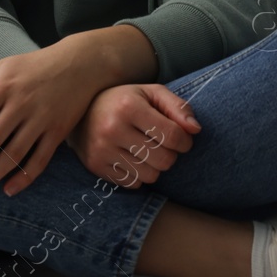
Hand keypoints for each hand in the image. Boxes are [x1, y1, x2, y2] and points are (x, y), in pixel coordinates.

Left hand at [0, 45, 102, 199]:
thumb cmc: (34, 65)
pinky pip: (39, 160)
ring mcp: (40, 121)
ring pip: (12, 155)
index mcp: (2, 89)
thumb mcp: (1, 66)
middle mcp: (19, 106)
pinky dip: (24, 177)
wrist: (80, 64)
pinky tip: (8, 190)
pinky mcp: (57, 133)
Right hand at [66, 83, 199, 187]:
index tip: (182, 138)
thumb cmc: (124, 101)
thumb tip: (196, 130)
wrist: (81, 110)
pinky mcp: (95, 166)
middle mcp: (113, 129)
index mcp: (129, 107)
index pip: (173, 135)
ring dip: (155, 166)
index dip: (185, 141)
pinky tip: (131, 158)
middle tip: (163, 145)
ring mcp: (102, 150)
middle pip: (163, 160)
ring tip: (147, 151)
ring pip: (149, 176)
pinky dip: (138, 175)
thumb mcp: (151, 93)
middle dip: (171, 154)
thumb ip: (178, 107)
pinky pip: (132, 183)